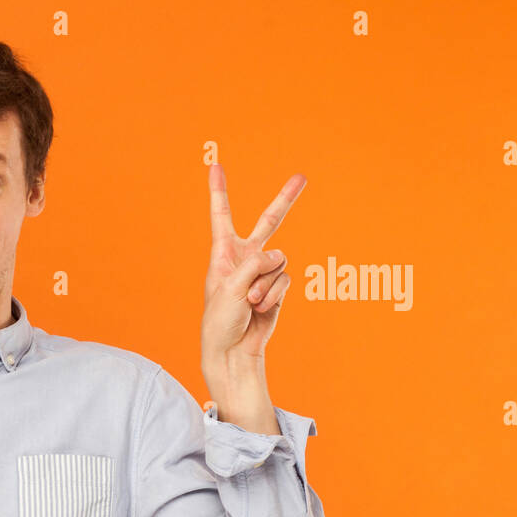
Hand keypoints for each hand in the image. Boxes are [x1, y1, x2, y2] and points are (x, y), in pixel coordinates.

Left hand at [200, 165, 305, 366]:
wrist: (233, 350)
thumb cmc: (221, 320)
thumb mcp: (230, 287)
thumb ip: (254, 264)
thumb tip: (280, 257)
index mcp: (223, 253)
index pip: (222, 216)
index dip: (219, 191)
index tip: (215, 165)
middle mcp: (244, 258)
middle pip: (270, 222)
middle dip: (286, 200)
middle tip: (302, 177)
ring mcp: (263, 272)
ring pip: (279, 262)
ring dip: (265, 285)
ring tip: (249, 302)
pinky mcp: (277, 287)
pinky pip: (285, 280)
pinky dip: (273, 295)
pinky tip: (259, 308)